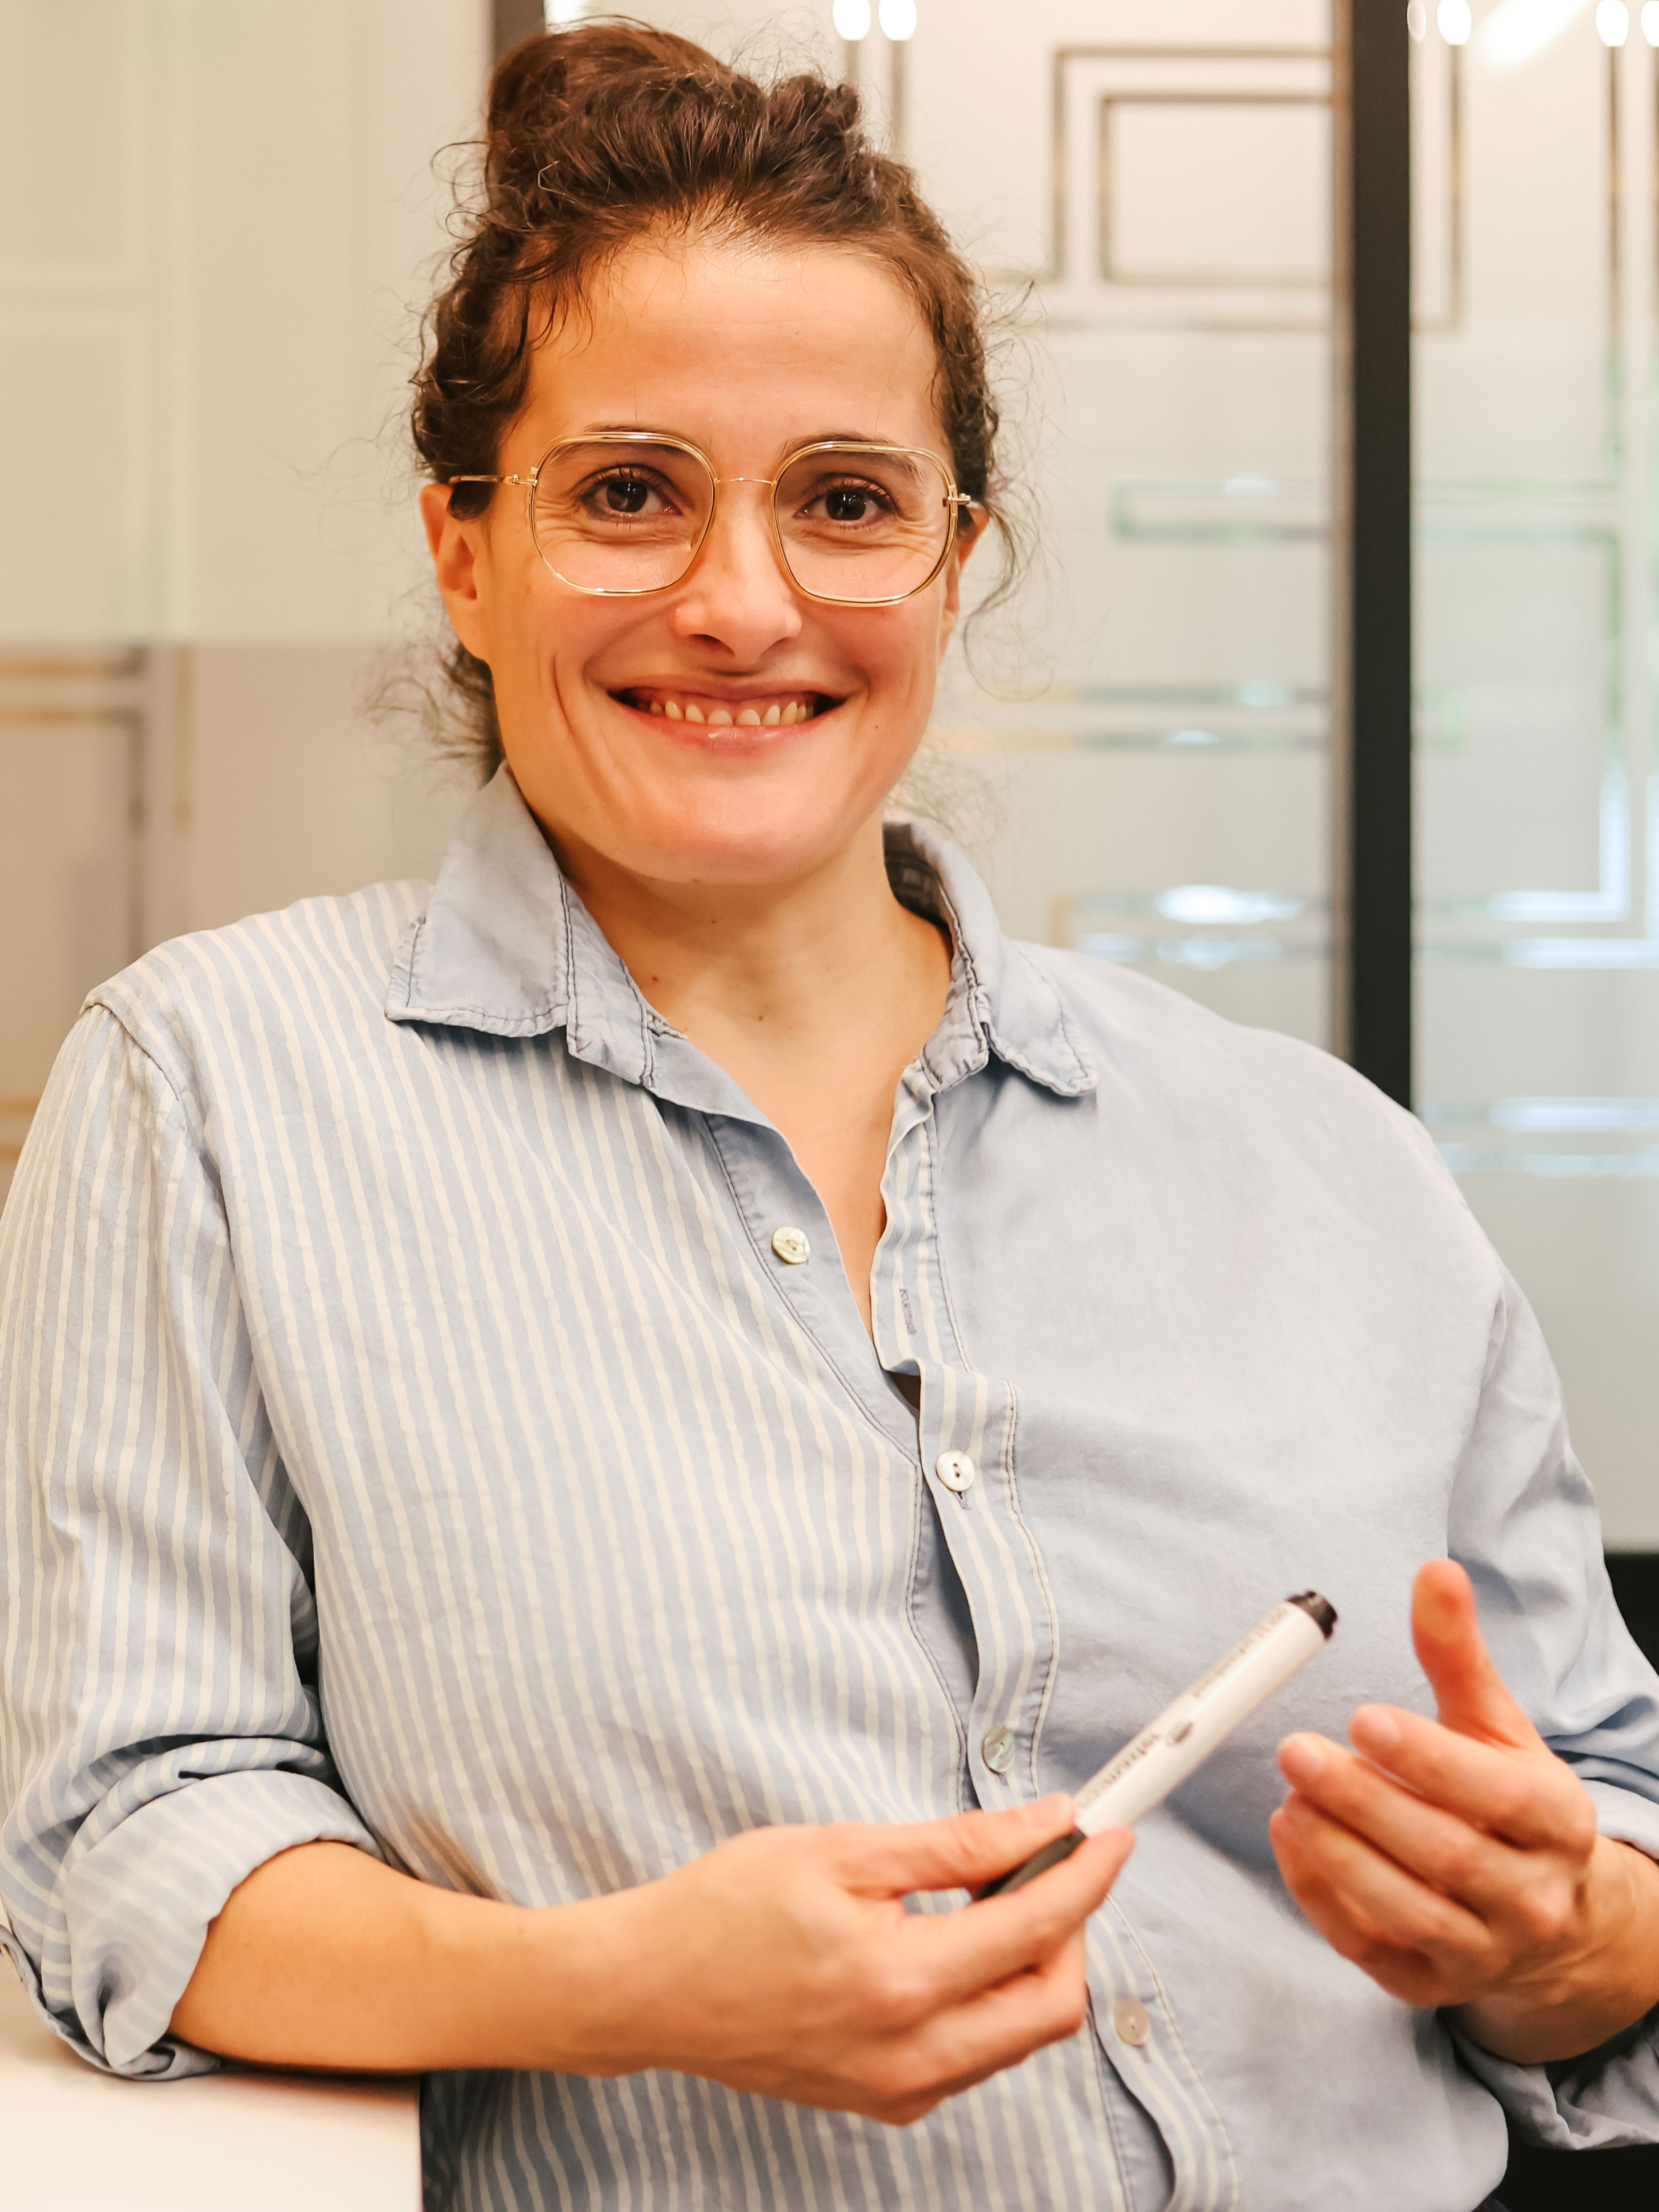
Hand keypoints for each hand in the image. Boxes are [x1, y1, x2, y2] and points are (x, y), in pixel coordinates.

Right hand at [579, 1798, 1130, 2122]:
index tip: (1111, 1835)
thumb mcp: (843, 1850)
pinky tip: (951, 1949)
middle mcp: (909, 2056)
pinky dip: (988, 2002)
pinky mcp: (885, 2105)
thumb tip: (1043, 1822)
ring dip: (1032, 1966)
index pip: (1035, 1928)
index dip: (1087, 1875)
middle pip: (1051, 2007)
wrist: (649, 1989)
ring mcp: (898, 2092)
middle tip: (1049, 1867)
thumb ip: (954, 1844)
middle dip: (1071, 1931)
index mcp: (898, 1981)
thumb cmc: (728, 1908)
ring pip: (1017, 2038)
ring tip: (992, 1898)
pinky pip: (973, 2058)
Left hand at [1270, 1559, 1658, 2061]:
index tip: (1362, 1716)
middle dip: (1364, 1802)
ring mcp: (1483, 1950)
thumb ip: (1457, 1653)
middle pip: (1445, 1854)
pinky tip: (1290, 1839)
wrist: (1543, 1911)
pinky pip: (1370, 1948)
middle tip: (1295, 1750)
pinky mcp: (1430, 1984)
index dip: (1428, 1758)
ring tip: (1287, 1798)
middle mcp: (1531, 1896)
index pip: (1495, 1795)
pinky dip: (1321, 1896)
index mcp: (1556, 1822)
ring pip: (1406, 1910)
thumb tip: (1434, 1571)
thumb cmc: (1504, 1799)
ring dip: (1337, 1853)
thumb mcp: (1494, 1724)